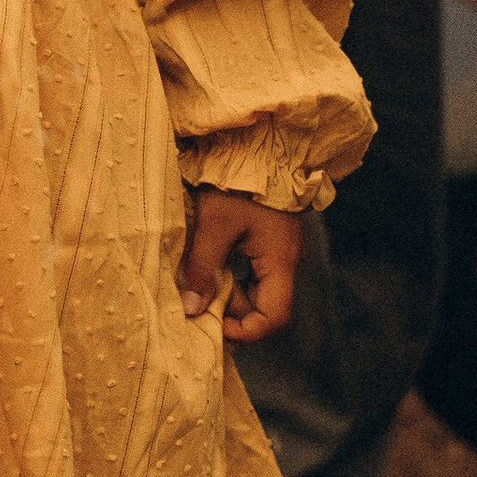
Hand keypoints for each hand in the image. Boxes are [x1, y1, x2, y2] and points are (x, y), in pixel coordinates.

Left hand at [178, 186, 301, 341]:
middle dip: (230, 310)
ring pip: (254, 290)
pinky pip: (250, 273)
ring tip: (197, 279)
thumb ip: (203, 268)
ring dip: (226, 291)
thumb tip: (192, 309)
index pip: (274, 319)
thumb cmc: (237, 182)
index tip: (214, 322)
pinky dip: (229, 276)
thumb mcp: (214, 225)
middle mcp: (284, 262)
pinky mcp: (266, 242)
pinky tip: (208, 265)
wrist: (258, 146)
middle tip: (197, 299)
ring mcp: (277, 252)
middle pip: (263, 307)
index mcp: (280, 262)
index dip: (245, 331)